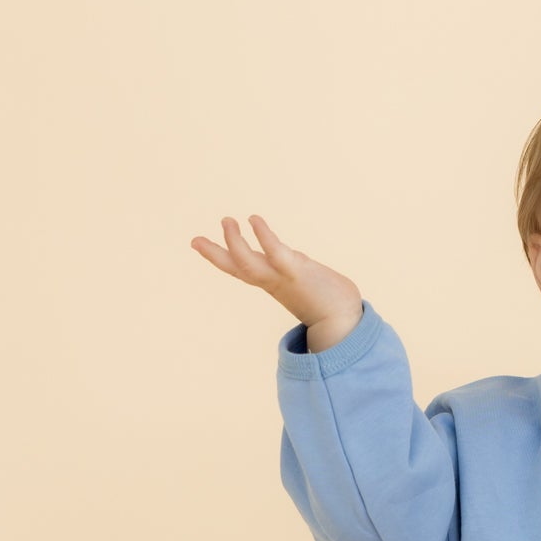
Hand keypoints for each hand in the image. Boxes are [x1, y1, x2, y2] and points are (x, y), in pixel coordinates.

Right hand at [190, 214, 361, 329]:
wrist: (345, 321)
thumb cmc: (329, 301)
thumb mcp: (305, 280)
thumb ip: (296, 270)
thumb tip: (297, 260)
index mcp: (272, 283)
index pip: (241, 269)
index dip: (220, 257)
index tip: (198, 243)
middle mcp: (272, 282)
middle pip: (237, 268)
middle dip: (214, 255)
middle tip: (195, 240)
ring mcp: (282, 278)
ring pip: (249, 263)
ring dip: (235, 243)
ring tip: (227, 220)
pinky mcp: (297, 272)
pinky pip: (275, 253)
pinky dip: (263, 236)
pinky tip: (254, 219)